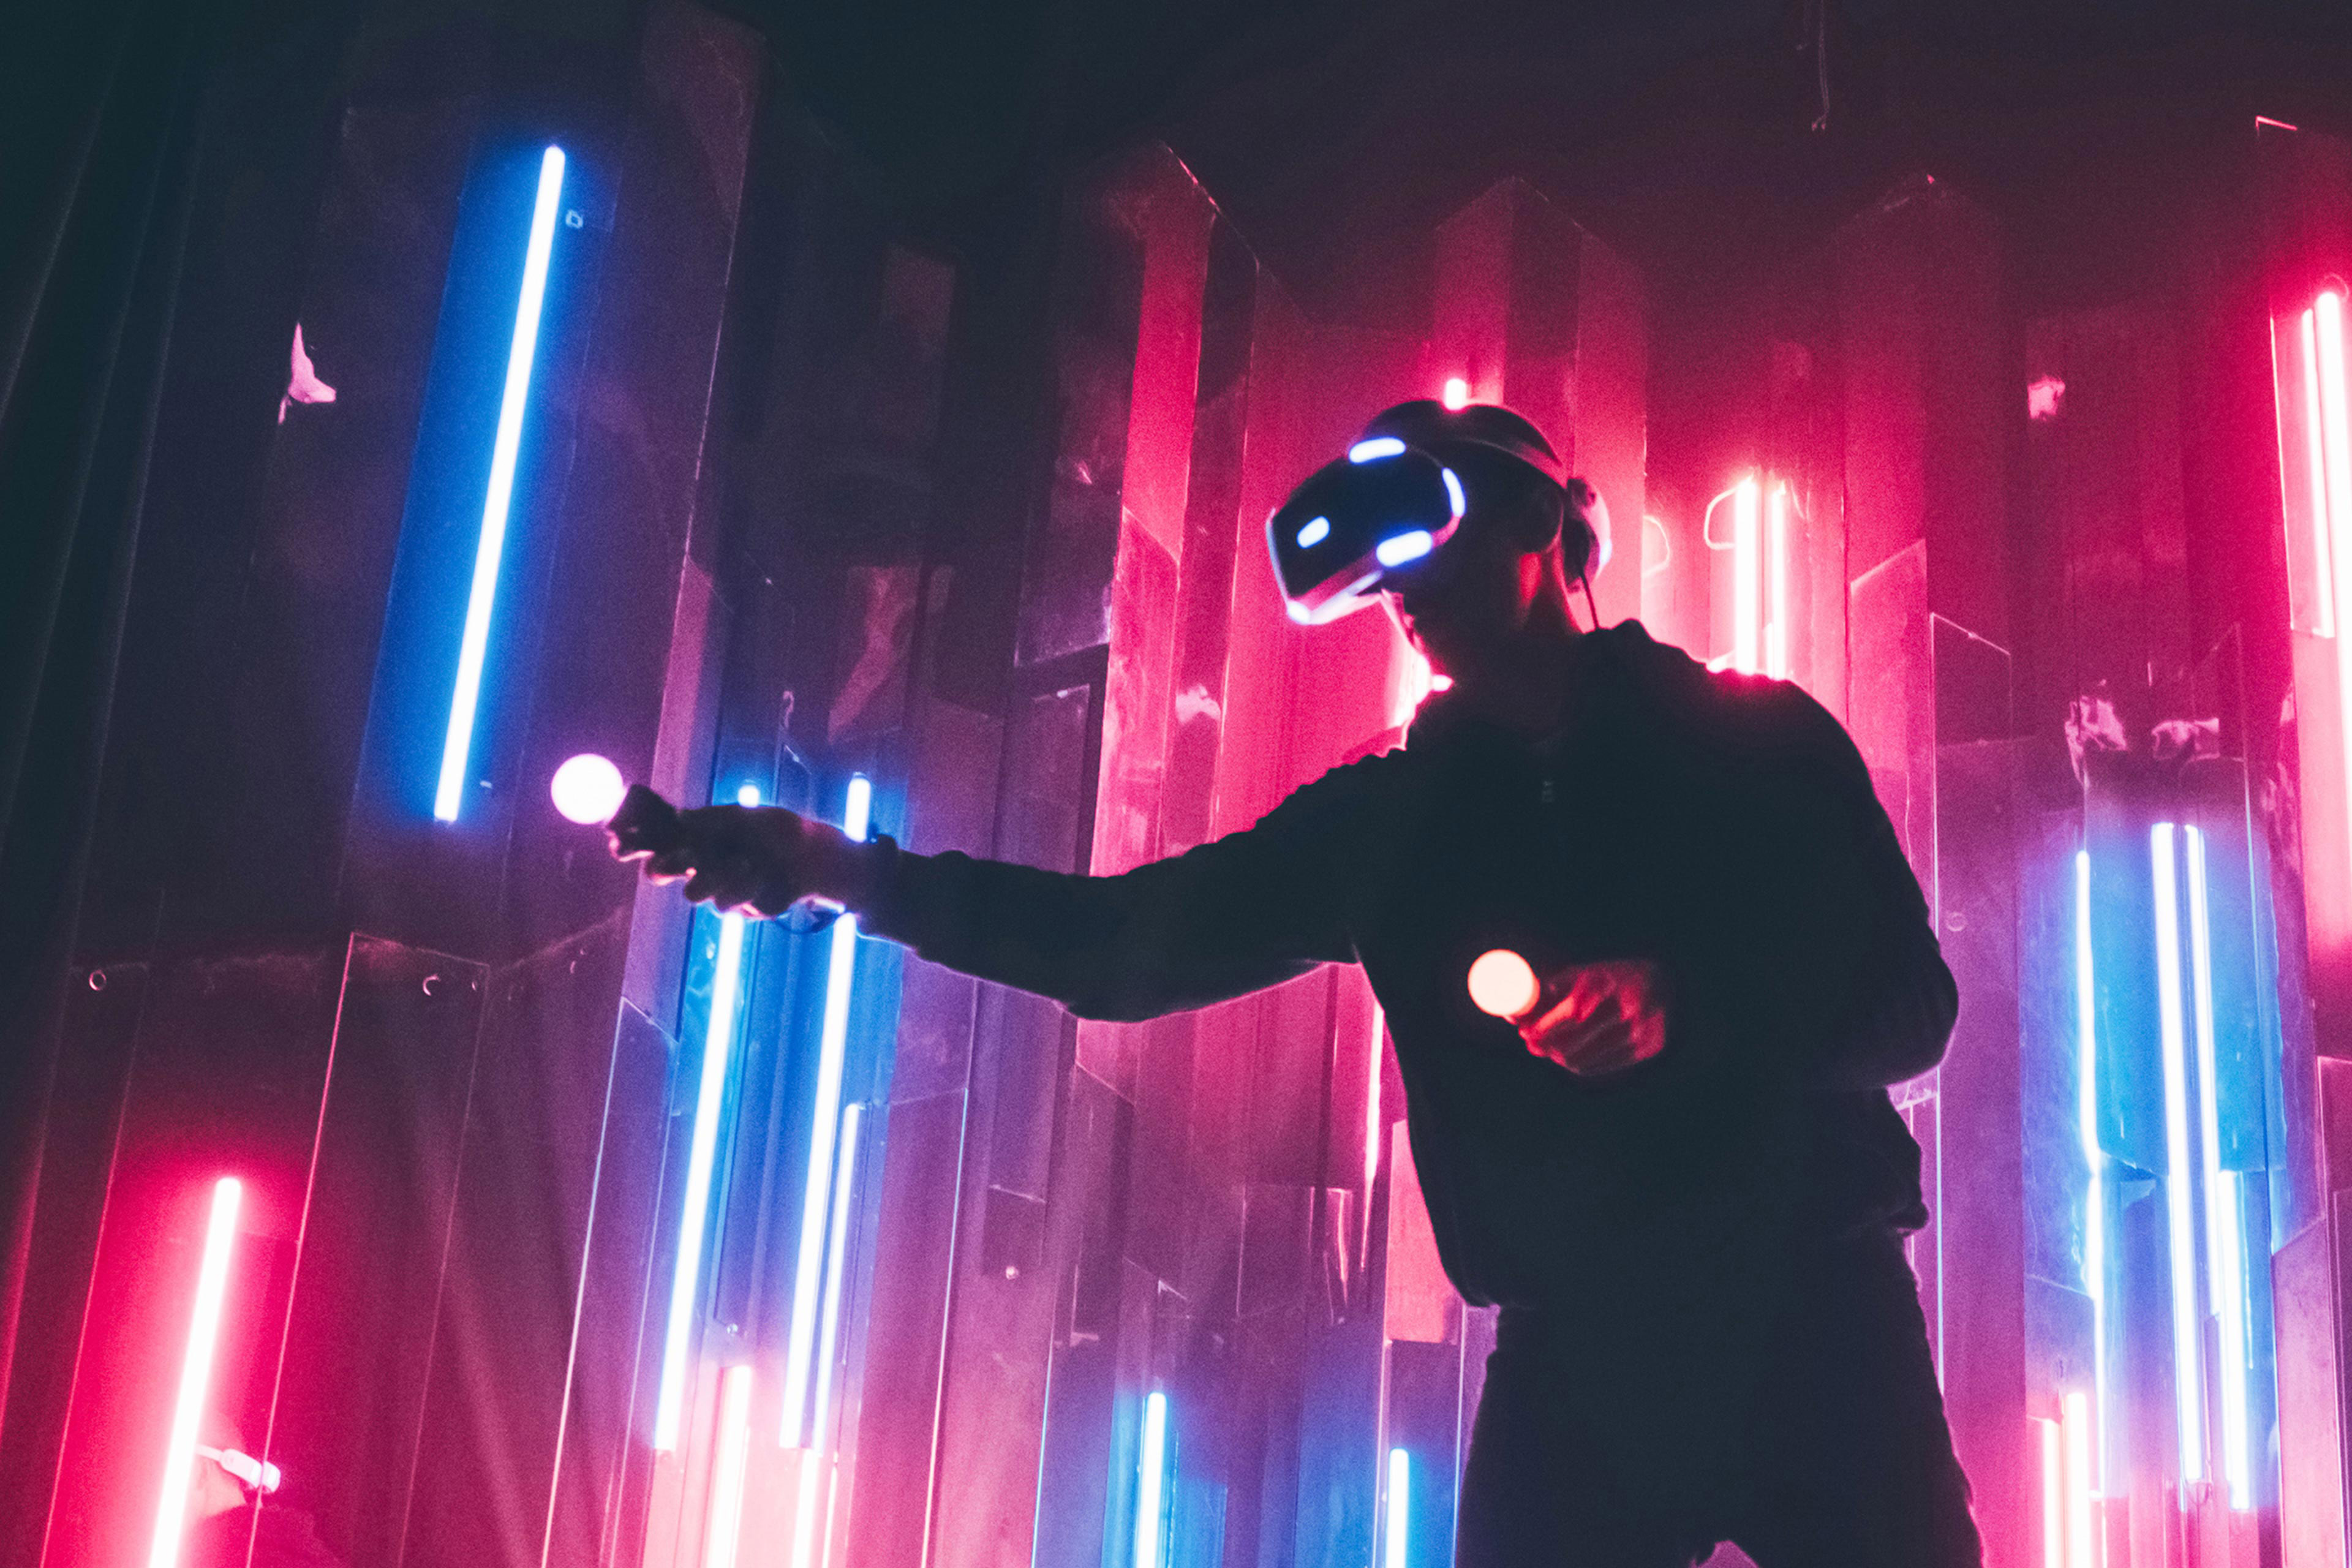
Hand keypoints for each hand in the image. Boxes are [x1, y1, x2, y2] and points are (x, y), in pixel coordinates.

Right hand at [622, 802, 871, 917]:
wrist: (815, 858)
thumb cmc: (779, 832)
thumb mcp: (746, 818)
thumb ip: (712, 821)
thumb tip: (677, 820)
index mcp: (695, 833)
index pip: (653, 836)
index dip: (631, 840)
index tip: (617, 839)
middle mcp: (699, 860)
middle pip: (660, 868)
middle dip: (660, 865)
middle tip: (662, 863)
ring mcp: (715, 885)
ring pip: (692, 891)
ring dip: (714, 876)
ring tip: (744, 862)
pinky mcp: (736, 906)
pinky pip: (725, 903)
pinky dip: (743, 886)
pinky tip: (761, 874)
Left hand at [1516, 959, 1666, 1078]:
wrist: (1659, 982)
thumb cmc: (1606, 978)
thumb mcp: (1580, 974)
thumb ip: (1548, 991)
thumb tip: (1509, 1016)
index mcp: (1612, 980)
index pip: (1573, 1010)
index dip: (1546, 1026)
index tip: (1525, 1034)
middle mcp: (1632, 1003)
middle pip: (1578, 1037)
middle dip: (1548, 1044)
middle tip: (1532, 1046)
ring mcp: (1645, 1027)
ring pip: (1590, 1055)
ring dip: (1562, 1057)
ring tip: (1548, 1052)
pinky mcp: (1651, 1046)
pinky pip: (1606, 1064)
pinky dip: (1584, 1064)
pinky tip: (1571, 1061)